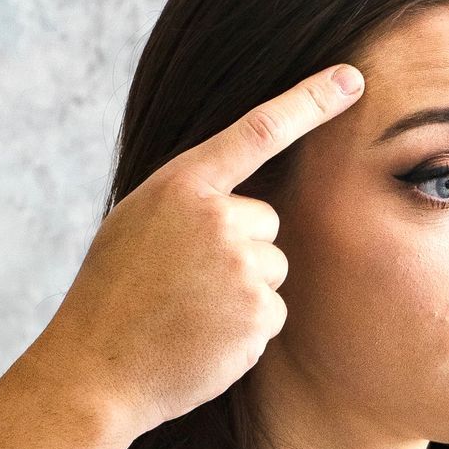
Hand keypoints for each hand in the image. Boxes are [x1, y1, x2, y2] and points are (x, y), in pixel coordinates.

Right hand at [37, 65, 364, 441]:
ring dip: (244, 293)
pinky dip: (244, 332)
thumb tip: (250, 204)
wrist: (95, 370)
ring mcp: (239, 266)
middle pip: (267, 222)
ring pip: (273, 269)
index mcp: (181, 186)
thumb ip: (191, 203)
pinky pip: (272, 314)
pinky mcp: (257, 314)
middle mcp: (216, 218)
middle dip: (240, 252)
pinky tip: (201, 340)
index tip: (353, 77)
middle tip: (185, 285)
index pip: (257, 130)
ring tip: (189, 314)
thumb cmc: (113, 298)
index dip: (309, 100)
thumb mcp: (138, 225)